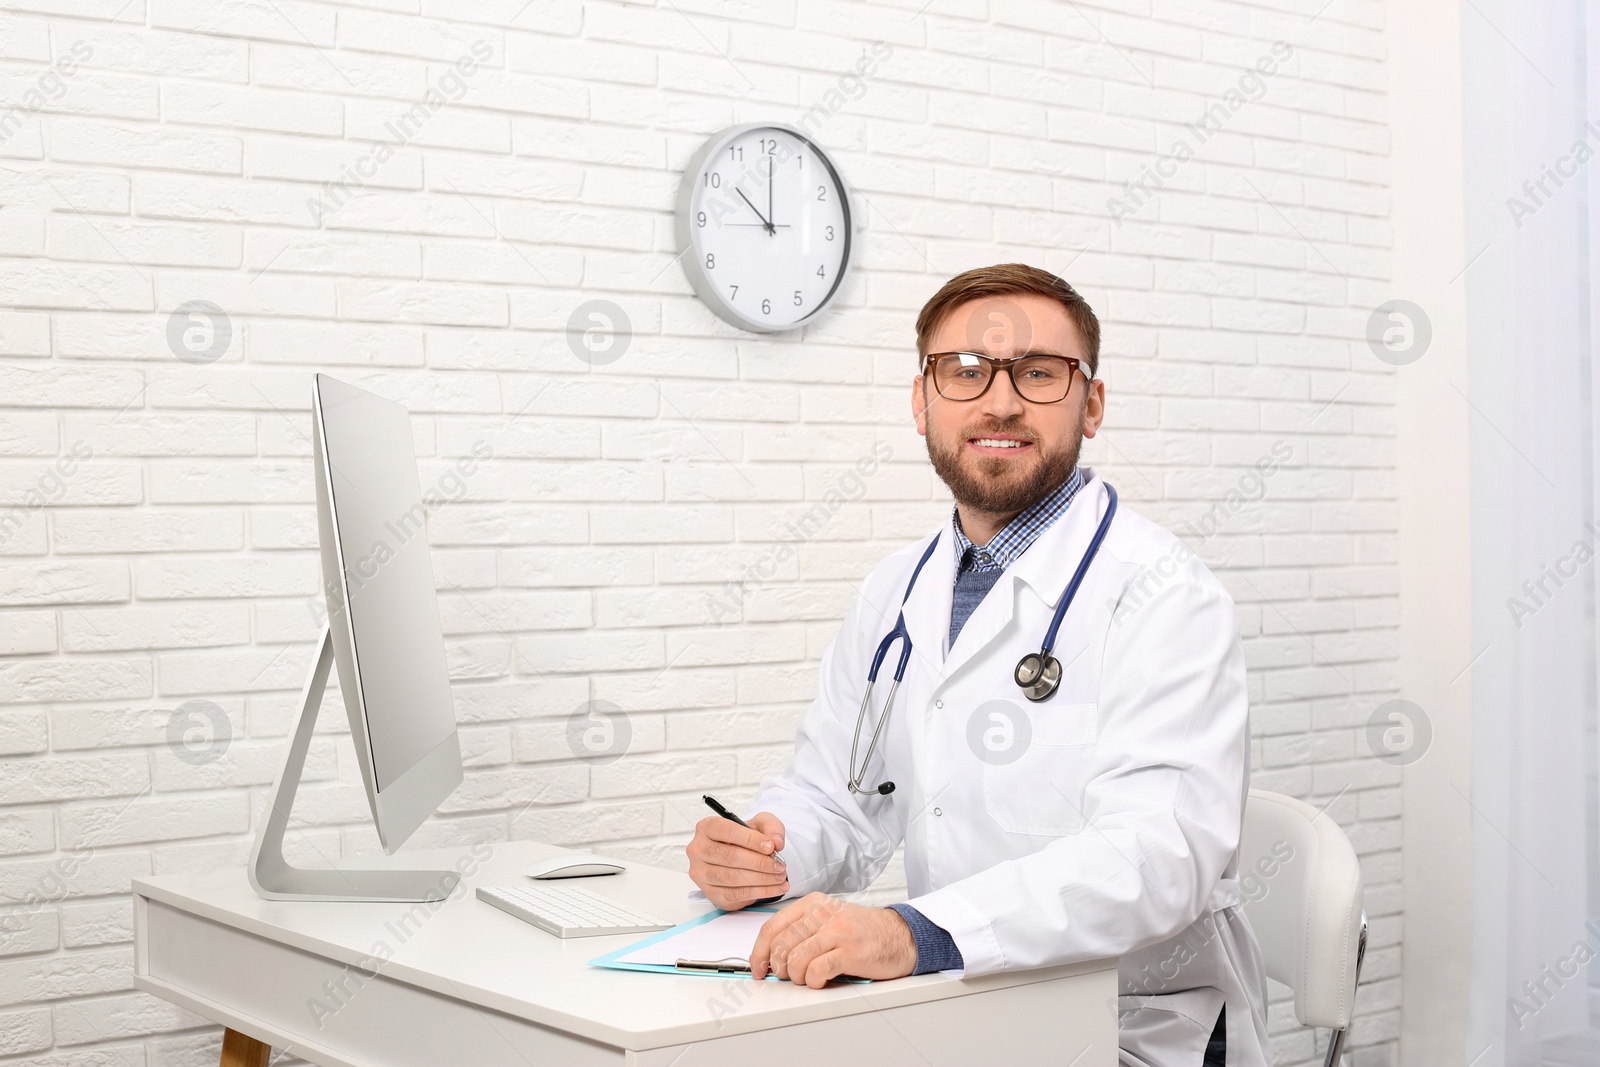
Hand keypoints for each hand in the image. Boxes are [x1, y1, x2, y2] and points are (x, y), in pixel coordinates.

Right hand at [686, 811, 788, 909]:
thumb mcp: (761, 824)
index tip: (770, 847)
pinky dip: (759, 892)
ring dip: (761, 879)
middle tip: (779, 865)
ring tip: (780, 877)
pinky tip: (774, 888)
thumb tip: (776, 842)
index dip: (750, 839)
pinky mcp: (710, 893)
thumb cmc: (746, 839)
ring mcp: (702, 873)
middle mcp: (699, 850)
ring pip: (733, 877)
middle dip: (760, 863)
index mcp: (707, 828)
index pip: (726, 831)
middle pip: (730, 856)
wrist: (741, 857)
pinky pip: (735, 894)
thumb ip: (771, 827)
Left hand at [749, 893, 917, 987]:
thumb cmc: (861, 931)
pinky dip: (813, 981)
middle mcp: (823, 914)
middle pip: (781, 945)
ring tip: (807, 978)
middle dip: (779, 967)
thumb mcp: (827, 918)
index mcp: (813, 903)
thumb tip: (770, 953)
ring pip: (795, 958)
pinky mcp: (851, 952)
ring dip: (796, 976)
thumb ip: (801, 929)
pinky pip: (817, 970)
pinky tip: (821, 980)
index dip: (759, 952)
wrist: (900, 936)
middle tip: (787, 975)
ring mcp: (838, 932)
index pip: (772, 927)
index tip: (758, 968)